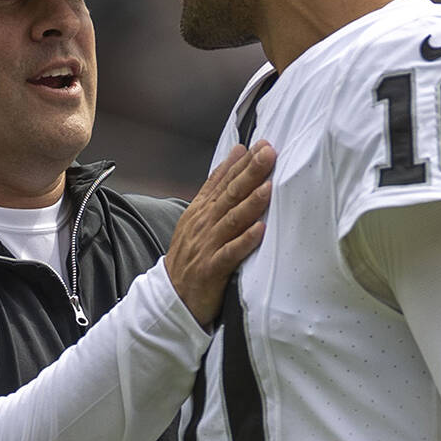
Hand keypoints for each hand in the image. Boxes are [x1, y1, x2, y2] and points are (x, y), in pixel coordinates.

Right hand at [164, 141, 274, 326]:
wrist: (172, 295)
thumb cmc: (192, 254)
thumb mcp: (199, 216)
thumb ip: (217, 186)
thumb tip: (237, 154)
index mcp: (202, 210)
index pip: (223, 180)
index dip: (242, 162)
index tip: (261, 145)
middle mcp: (204, 223)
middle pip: (229, 194)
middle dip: (249, 173)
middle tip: (268, 153)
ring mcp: (207, 245)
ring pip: (231, 220)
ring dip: (250, 203)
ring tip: (268, 187)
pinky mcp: (211, 269)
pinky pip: (230, 254)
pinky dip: (244, 242)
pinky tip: (259, 231)